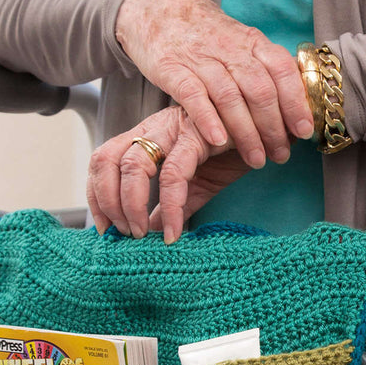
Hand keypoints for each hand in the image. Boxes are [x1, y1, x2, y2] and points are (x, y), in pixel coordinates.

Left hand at [86, 105, 247, 241]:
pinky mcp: (197, 136)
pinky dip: (170, 207)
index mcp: (146, 137)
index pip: (102, 161)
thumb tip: (150, 233)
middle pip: (106, 159)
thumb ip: (172, 206)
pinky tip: (174, 232)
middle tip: (123, 234)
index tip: (104, 230)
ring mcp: (172, 130)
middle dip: (107, 202)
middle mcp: (152, 130)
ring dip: (131, 205)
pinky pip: (174, 175)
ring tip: (142, 234)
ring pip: (133, 165)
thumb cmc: (234, 151)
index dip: (96, 196)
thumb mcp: (197, 183)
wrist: (269, 130)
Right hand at [115, 0, 313, 165]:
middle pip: (259, 90)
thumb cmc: (209, 36)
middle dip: (274, 127)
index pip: (282, 71)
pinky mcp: (171, 67)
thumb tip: (300, 106)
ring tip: (256, 160)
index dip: (296, 102)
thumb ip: (267, 69)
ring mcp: (200, 57)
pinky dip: (207, 118)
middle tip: (281, 155)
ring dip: (246, 133)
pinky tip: (219, 141)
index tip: (305, 132)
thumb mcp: (242, 43)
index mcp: (253, 42)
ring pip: (230, 97)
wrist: (157, 8)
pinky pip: (193, 95)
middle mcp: (230, 48)